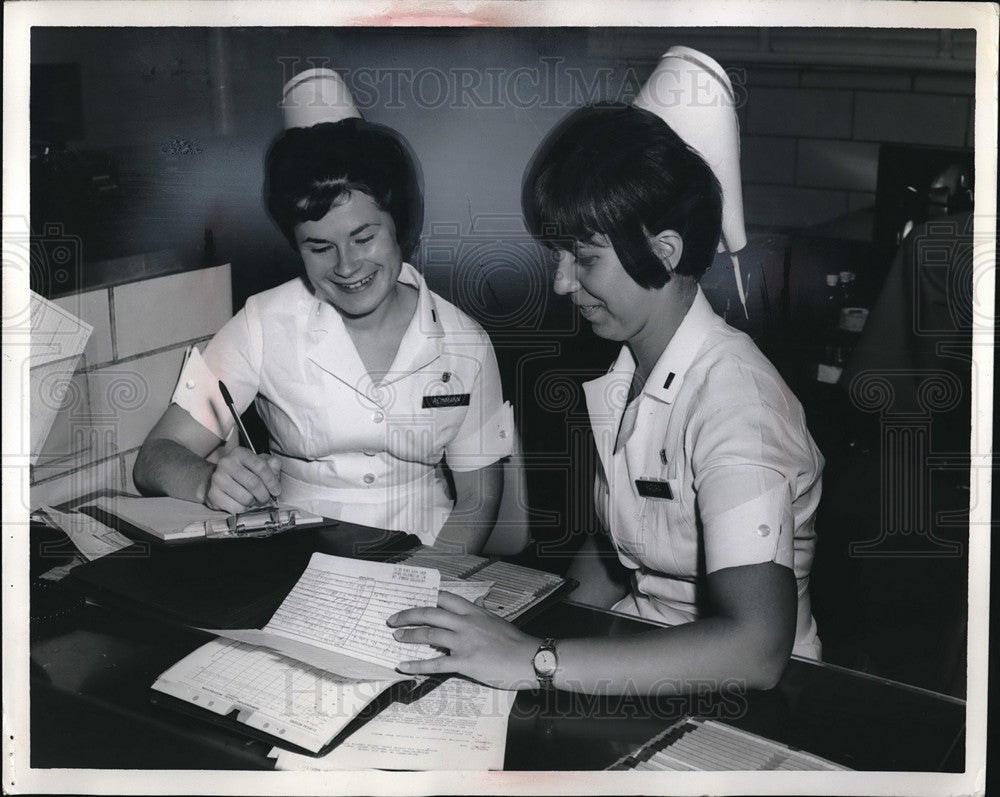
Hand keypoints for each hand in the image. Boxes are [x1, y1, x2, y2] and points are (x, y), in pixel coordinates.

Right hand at [204, 448, 280, 512]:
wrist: (215, 480)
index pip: (261, 466)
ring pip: (246, 498)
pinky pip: (236, 508)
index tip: (276, 491)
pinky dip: (244, 509)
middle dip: (264, 495)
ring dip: (254, 502)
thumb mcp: (257, 464)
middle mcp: (226, 463)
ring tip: (252, 499)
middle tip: (266, 499)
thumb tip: (276, 464)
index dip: (272, 481)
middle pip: (254, 483)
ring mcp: (218, 479)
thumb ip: (270, 464)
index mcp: (240, 453)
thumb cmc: (242, 473)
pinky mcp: (213, 494)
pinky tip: (242, 503)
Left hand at [388, 591, 539, 689]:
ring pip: (429, 635)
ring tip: (397, 638)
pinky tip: (403, 666)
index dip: (427, 598)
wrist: (530, 657)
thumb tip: (473, 609)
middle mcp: (466, 623)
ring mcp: (464, 642)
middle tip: (393, 619)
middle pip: (430, 613)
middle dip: (409, 615)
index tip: (414, 601)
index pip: (445, 598)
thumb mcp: (496, 621)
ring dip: (410, 635)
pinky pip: (435, 663)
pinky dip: (416, 665)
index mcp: (474, 611)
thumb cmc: (516, 641)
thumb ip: (480, 616)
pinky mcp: (465, 662)